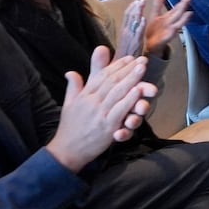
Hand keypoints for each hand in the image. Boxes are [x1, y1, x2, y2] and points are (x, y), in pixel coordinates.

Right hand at [46, 47, 155, 169]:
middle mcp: (92, 101)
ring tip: (142, 68)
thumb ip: (73, 87)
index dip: (117, 65)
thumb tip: (70, 72)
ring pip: (117, 92)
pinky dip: (129, 99)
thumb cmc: (70, 127)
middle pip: (112, 81)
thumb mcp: (69, 103)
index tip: (130, 58)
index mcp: (84, 95)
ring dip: (131, 79)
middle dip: (128, 68)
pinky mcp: (107, 126)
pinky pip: (120, 110)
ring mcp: (99, 113)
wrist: (66, 150)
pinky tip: (138, 90)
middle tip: (142, 59)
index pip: (102, 76)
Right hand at [114, 0, 146, 57]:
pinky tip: (144, 19)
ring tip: (142, 4)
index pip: (126, 16)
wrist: (122, 70)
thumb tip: (131, 26)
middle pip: (129, 17)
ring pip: (133, 23)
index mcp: (124, 32)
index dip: (131, 8)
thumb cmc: (124, 57)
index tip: (136, 1)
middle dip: (135, 7)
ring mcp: (130, 38)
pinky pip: (138, 34)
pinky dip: (140, 26)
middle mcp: (126, 33)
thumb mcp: (125, 42)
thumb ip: (128, 33)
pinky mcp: (136, 45)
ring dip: (138, 12)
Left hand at [142, 0, 191, 55]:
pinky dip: (172, 32)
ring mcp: (169, 30)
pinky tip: (175, 28)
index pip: (176, 9)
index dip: (181, 3)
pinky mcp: (165, 38)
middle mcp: (170, 23)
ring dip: (183, 19)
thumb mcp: (155, 15)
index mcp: (168, 17)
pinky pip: (169, 35)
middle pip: (178, 14)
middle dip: (183, 7)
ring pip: (177, 23)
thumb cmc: (154, 31)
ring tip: (189, 13)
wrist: (150, 44)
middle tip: (189, 0)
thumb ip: (158, 5)